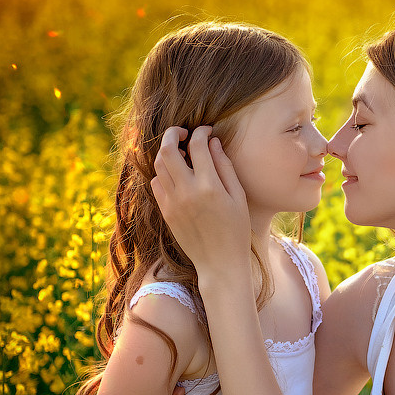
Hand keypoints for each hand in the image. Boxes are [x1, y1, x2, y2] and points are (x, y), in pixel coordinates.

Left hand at [151, 126, 250, 277]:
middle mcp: (186, 191)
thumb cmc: (236, 230)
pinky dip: (163, 173)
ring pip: (158, 165)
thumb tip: (212, 142)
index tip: (207, 131)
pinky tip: (177, 175)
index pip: (197, 145)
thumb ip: (224, 167)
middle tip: (183, 133)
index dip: (201, 132)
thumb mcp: (238, 197)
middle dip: (173, 133)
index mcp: (209, 186)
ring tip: (180, 153)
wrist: (219, 264)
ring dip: (167, 153)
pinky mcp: (165, 212)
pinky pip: (156, 183)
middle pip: (167, 149)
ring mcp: (172, 202)